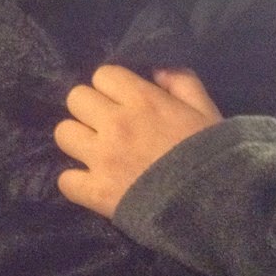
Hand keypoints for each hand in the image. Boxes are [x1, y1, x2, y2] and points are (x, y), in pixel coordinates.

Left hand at [54, 64, 221, 217]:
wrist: (211, 204)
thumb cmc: (211, 155)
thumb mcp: (205, 109)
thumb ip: (182, 81)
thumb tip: (155, 70)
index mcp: (143, 100)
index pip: (103, 75)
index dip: (112, 86)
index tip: (122, 100)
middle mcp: (116, 123)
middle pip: (76, 98)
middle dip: (90, 109)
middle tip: (106, 125)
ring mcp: (102, 158)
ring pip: (63, 133)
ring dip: (78, 140)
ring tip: (96, 151)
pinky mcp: (96, 191)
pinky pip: (65, 179)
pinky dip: (77, 182)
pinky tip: (93, 182)